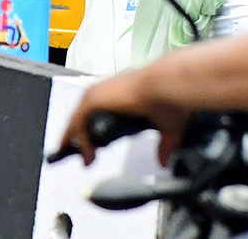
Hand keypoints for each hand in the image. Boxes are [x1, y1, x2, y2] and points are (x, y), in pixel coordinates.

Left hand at [58, 70, 190, 166]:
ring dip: (76, 139)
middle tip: (80, 155)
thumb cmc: (170, 98)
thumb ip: (164, 146)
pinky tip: (85, 157)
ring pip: (78, 119)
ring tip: (81, 158)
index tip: (93, 145)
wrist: (168, 86)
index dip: (93, 129)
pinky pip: (78, 124)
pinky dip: (77, 140)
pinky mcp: (94, 99)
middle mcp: (108, 91)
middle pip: (84, 114)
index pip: (99, 110)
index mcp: (122, 94)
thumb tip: (164, 162)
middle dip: (79, 134)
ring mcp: (99, 93)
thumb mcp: (168, 128)